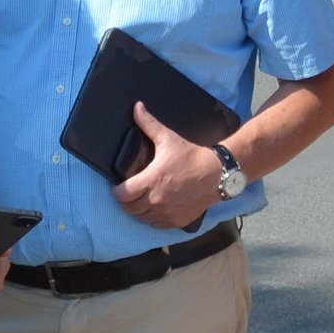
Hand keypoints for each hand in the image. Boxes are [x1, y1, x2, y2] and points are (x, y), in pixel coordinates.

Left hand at [110, 104, 224, 233]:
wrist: (217, 174)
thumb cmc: (191, 156)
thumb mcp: (168, 139)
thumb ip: (149, 124)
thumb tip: (137, 107)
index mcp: (151, 180)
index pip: (122, 195)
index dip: (117, 191)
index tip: (119, 187)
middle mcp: (156, 200)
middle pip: (129, 209)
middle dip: (126, 201)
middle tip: (130, 193)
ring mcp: (166, 213)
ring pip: (142, 218)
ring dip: (139, 211)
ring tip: (142, 200)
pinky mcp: (176, 220)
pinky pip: (157, 225)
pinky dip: (153, 219)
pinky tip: (156, 208)